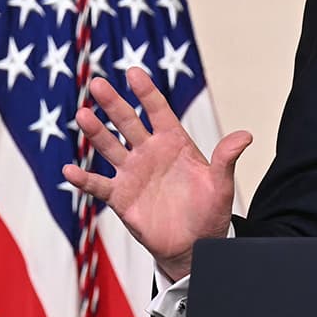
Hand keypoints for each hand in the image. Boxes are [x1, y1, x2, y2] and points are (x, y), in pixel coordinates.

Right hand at [61, 66, 252, 281]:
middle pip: (128, 123)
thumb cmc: (210, 211)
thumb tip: (246, 136)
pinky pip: (99, 185)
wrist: (196, 244)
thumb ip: (226, 159)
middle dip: (113, 104)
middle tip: (97, 84)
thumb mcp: (221, 185)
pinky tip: (70, 170)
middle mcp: (149, 153)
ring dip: (96, 132)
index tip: (134, 72)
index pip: (158, 111)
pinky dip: (83, 179)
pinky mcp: (121, 197)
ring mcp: (132, 173)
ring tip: (83, 115)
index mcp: (174, 142)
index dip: (146, 92)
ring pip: (109, 147)